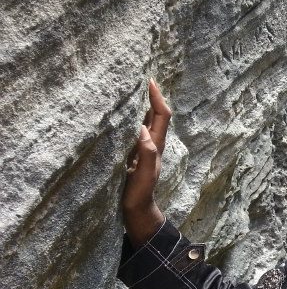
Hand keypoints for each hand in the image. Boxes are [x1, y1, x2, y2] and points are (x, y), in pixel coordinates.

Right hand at [122, 79, 169, 246]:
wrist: (137, 209)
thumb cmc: (141, 193)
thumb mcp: (144, 175)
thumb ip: (146, 153)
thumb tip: (143, 128)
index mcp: (156, 145)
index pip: (161, 116)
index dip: (157, 98)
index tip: (150, 81)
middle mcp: (152, 143)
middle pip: (156, 115)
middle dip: (151, 97)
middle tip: (141, 78)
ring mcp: (143, 148)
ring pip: (146, 121)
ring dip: (142, 105)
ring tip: (132, 89)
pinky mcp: (133, 153)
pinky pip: (135, 130)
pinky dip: (132, 118)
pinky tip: (122, 114)